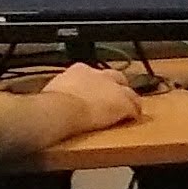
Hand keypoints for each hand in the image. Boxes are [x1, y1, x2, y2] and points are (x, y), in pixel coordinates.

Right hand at [25, 62, 143, 137]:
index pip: (93, 72)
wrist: (63, 109)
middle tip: (117, 96)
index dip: (97, 82)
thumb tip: (58, 96)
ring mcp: (114, 88)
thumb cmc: (53, 102)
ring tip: (130, 108)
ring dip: (129, 100)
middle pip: (116, 77)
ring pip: (129, 92)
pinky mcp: (124, 102)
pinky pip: (134, 108)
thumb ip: (63, 89)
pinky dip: (134, 113)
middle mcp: (99, 74)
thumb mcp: (55, 89)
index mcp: (80, 69)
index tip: (96, 88)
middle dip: (118, 86)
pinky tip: (133, 119)